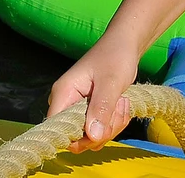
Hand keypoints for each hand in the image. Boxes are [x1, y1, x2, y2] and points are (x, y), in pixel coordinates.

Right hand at [47, 36, 138, 153]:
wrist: (125, 45)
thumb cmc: (116, 57)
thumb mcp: (111, 82)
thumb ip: (101, 108)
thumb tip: (93, 137)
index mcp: (63, 93)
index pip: (59, 130)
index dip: (79, 137)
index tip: (101, 126)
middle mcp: (66, 104)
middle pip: (78, 138)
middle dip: (103, 130)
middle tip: (118, 107)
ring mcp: (78, 110)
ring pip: (92, 137)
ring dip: (112, 126)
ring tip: (121, 102)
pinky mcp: (90, 113)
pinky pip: (100, 131)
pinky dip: (115, 123)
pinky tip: (122, 104)